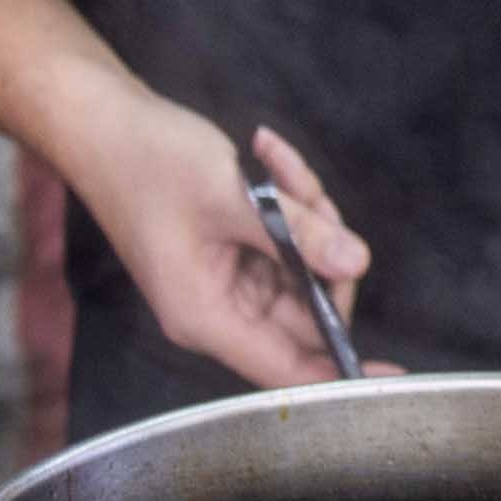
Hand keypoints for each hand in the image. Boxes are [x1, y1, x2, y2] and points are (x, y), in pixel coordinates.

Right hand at [74, 99, 381, 386]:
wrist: (102, 122)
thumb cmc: (148, 162)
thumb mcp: (231, 197)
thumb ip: (298, 235)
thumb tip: (358, 263)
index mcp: (207, 317)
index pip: (289, 370)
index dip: (343, 374)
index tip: (398, 378)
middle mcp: (218, 309)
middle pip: (308, 309)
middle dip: (324, 250)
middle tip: (306, 196)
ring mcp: (226, 279)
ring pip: (304, 266)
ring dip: (307, 212)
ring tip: (275, 163)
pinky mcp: (233, 249)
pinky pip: (287, 238)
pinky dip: (290, 199)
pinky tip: (269, 154)